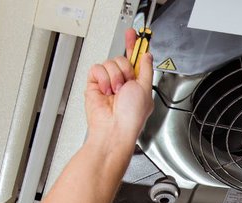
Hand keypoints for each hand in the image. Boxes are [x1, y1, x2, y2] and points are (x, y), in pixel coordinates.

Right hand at [83, 28, 153, 150]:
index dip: (135, 46)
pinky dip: (103, 78)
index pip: (135, 59)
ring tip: (116, 92)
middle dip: (125, 70)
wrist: (114, 129)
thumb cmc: (132, 116)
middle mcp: (123, 82)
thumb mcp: (145, 89)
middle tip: (126, 84)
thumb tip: (146, 55)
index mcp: (137, 84)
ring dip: (115, 76)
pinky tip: (106, 90)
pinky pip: (97, 68)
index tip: (135, 34)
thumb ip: (146, 69)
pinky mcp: (95, 84)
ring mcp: (108, 82)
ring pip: (110, 62)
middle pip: (122, 58)